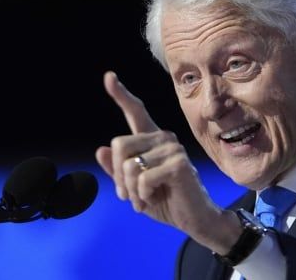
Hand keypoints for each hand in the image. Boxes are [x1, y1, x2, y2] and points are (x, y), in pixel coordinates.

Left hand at [95, 72, 240, 253]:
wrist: (194, 219)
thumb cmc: (165, 200)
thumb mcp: (134, 188)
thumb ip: (118, 170)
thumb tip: (101, 150)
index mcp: (152, 140)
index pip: (135, 112)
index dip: (121, 95)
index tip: (109, 77)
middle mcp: (163, 138)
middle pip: (119, 144)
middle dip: (118, 176)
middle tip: (128, 195)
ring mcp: (173, 148)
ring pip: (129, 165)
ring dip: (131, 190)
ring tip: (142, 200)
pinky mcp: (179, 163)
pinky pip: (143, 178)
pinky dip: (142, 195)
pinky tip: (152, 199)